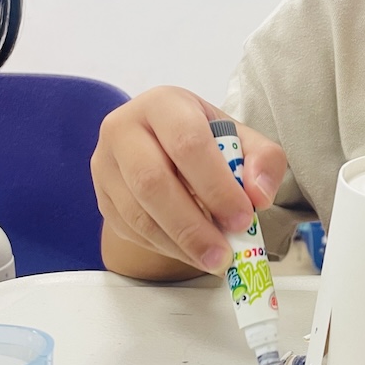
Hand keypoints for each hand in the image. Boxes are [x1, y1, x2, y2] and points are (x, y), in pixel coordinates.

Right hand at [91, 86, 286, 273]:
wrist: (166, 148)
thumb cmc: (206, 140)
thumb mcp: (242, 139)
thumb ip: (262, 160)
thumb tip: (258, 195)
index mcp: (163, 104)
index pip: (186, 142)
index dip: (216, 185)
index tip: (243, 218)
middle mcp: (123, 128)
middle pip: (152, 180)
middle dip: (192, 225)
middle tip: (225, 253)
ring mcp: (105, 164)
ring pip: (137, 212)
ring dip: (179, 244)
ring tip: (214, 260)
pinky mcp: (102, 196)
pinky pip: (129, 229)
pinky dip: (164, 248)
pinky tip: (191, 253)